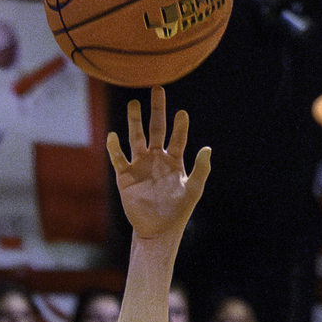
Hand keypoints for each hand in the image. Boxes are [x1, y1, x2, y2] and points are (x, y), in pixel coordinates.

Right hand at [107, 88, 210, 246]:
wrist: (158, 231)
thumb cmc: (178, 212)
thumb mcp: (193, 190)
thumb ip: (201, 169)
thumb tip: (207, 148)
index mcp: (174, 161)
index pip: (177, 137)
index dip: (180, 125)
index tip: (182, 113)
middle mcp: (156, 158)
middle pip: (156, 129)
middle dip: (157, 110)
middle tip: (157, 90)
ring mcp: (140, 165)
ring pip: (136, 137)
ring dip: (135, 121)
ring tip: (133, 104)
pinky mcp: (125, 176)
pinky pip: (118, 158)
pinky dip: (114, 147)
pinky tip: (113, 135)